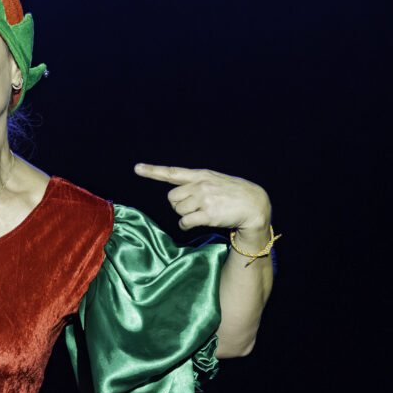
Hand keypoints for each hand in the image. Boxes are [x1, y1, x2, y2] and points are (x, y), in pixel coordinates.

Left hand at [133, 163, 269, 231]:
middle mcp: (200, 185)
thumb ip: (196, 184)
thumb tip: (177, 196)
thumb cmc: (233, 194)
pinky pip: (185, 222)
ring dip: (184, 215)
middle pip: (172, 197)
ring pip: (177, 210)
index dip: (153, 171)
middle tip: (193, 207)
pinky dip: (186, 225)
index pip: (173, 172)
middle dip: (178, 205)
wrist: (254, 204)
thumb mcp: (215, 181)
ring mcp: (204, 199)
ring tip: (200, 214)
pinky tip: (195, 223)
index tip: (137, 168)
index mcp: (201, 175)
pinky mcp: (208, 214)